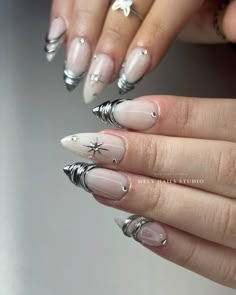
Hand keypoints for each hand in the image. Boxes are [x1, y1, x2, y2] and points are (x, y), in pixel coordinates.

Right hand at [44, 0, 235, 101]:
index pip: (169, 4)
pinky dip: (64, 12)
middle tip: (95, 78)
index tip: (129, 74)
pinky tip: (57, 36)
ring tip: (72, 64)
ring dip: (79, 30)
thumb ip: (224, 18)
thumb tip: (230, 20)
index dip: (148, 39)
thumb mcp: (218, 12)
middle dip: (107, 41)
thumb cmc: (201, 5)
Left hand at [61, 95, 235, 287]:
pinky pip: (221, 265)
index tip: (120, 113)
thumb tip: (146, 118)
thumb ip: (214, 126)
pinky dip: (178, 246)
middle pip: (214, 167)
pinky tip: (136, 227)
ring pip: (212, 215)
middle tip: (95, 147)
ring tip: (99, 182)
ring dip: (150, 198)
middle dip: (148, 156)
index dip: (172, 116)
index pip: (226, 122)